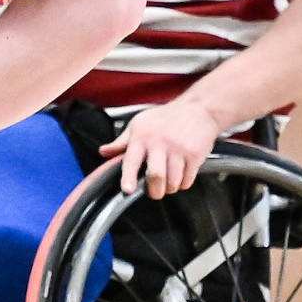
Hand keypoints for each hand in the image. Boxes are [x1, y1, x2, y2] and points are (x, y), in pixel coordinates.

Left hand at [100, 101, 224, 197]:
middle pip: (156, 175)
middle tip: (154, 192)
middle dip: (154, 191)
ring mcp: (178, 149)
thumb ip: (121, 142)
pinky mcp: (194, 155)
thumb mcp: (139, 124)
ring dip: (170, 188)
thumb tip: (104, 152)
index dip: (128, 177)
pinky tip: (180, 175)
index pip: (132, 160)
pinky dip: (183, 184)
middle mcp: (159, 143)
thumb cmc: (165, 117)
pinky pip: (187, 180)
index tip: (127, 189)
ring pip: (173, 182)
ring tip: (168, 183)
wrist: (197, 108)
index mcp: (141, 137)